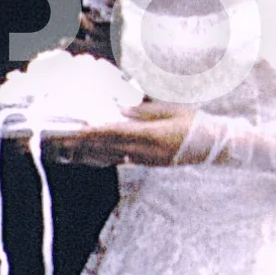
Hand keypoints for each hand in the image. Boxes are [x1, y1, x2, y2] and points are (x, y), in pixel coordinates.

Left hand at [42, 100, 196, 167]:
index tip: (76, 130)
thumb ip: (146, 112)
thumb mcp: (172, 111)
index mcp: (152, 135)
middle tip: (61, 140)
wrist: (214, 147)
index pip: (116, 133)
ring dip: (88, 152)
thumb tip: (122, 111)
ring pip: (111, 156)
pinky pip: (120, 160)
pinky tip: (92, 155)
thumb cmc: (196, 124)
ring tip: (68, 148)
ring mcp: (146, 160)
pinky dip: (103, 157)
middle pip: (108, 147)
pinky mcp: (149, 163)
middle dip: (83, 143)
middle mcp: (146, 151)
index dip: (94, 132)